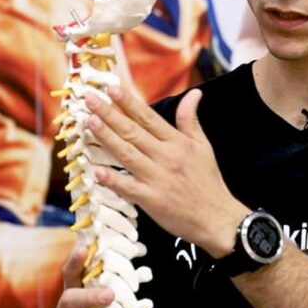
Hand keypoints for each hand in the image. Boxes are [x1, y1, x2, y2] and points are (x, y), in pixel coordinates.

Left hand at [85, 87, 247, 257]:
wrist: (218, 219)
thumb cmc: (208, 181)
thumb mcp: (203, 146)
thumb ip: (191, 119)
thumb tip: (194, 93)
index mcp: (177, 142)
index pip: (148, 117)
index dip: (128, 102)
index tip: (111, 87)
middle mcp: (166, 157)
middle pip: (133, 131)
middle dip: (109, 113)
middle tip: (90, 99)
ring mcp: (158, 178)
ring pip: (127, 154)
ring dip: (107, 137)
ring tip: (89, 121)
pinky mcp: (152, 200)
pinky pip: (128, 188)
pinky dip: (113, 180)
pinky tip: (96, 171)